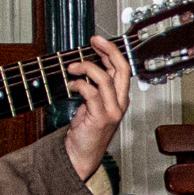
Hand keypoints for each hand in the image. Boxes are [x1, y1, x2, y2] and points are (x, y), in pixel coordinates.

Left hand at [61, 34, 134, 179]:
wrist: (82, 154)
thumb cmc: (87, 129)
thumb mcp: (93, 103)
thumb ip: (95, 86)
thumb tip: (88, 64)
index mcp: (121, 97)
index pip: (122, 67)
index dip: (111, 51)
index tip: (98, 40)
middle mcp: (120, 102)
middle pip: (121, 68)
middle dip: (107, 50)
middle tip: (93, 41)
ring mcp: (112, 110)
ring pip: (104, 78)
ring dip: (85, 68)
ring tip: (72, 68)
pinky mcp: (100, 117)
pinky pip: (91, 93)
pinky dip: (79, 84)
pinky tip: (71, 85)